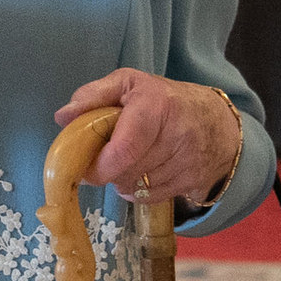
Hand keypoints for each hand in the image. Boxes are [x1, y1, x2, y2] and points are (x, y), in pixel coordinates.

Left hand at [54, 69, 245, 206]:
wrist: (218, 121)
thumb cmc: (163, 99)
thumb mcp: (129, 83)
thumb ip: (93, 96)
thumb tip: (63, 117)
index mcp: (157, 105)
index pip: (125, 148)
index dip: (101, 165)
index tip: (87, 167)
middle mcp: (178, 134)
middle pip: (128, 172)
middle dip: (109, 170)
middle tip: (106, 158)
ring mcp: (189, 161)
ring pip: (138, 187)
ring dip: (124, 180)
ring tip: (129, 160)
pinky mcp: (194, 181)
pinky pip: (152, 196)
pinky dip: (139, 190)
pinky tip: (143, 172)